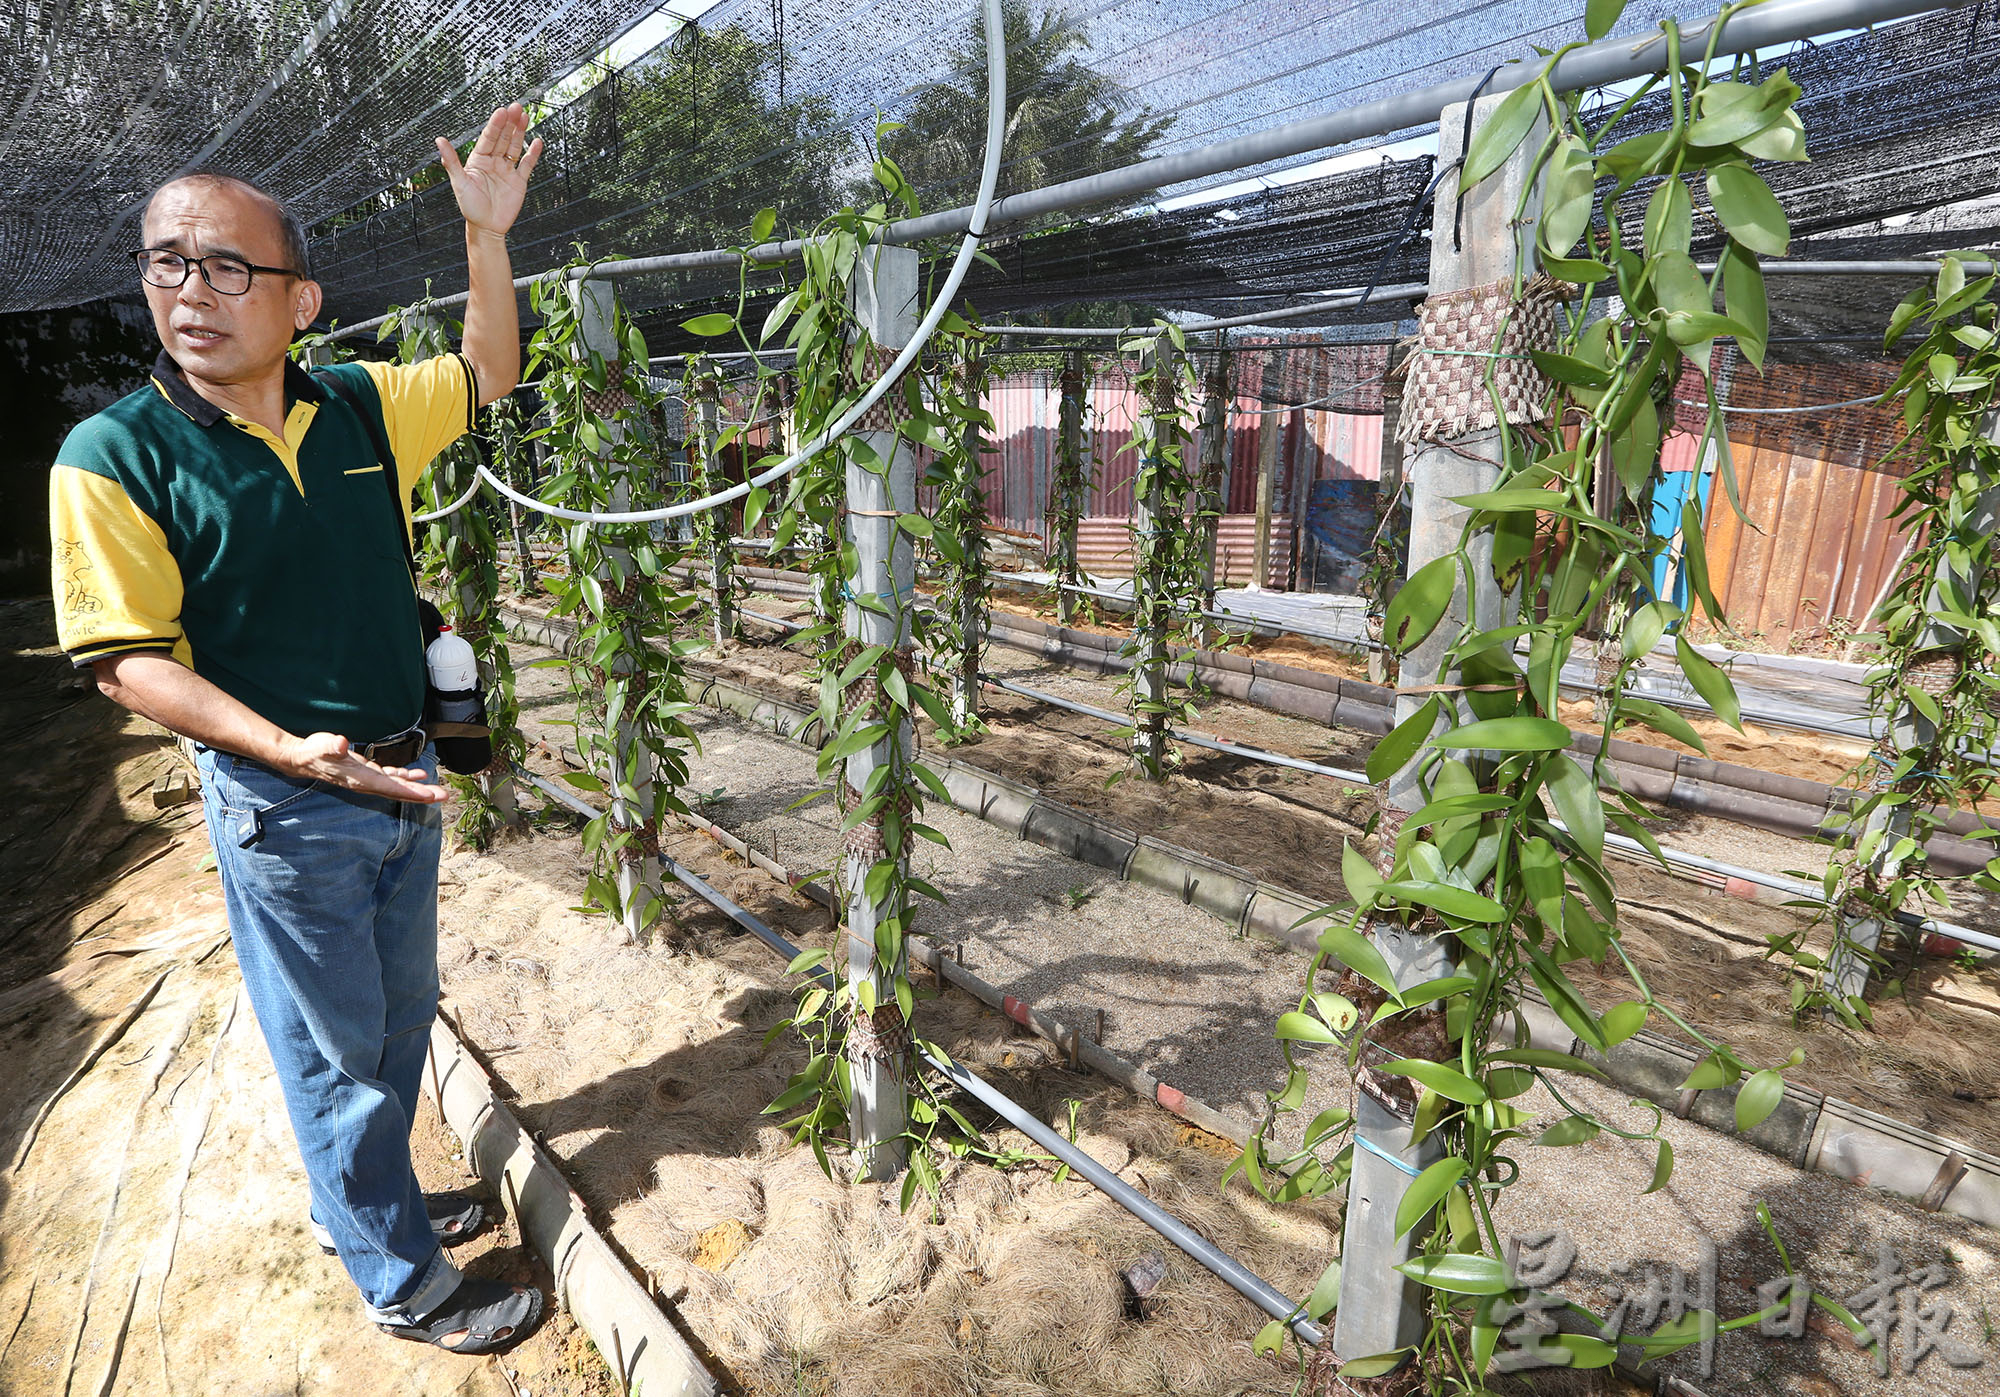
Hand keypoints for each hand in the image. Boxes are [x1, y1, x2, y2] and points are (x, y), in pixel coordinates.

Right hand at [279, 732, 447, 804]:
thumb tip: (340, 743)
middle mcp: (366, 782)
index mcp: (360, 779)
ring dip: (417, 788)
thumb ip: (332, 746)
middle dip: (422, 795)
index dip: (411, 792)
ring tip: (437, 790)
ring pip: (397, 787)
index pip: (391, 788)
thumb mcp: (322, 745)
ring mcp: (368, 779)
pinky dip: (404, 778)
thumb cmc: (313, 752)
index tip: (430, 795)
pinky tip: (417, 776)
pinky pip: (390, 779)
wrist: (302, 759)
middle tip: (444, 796)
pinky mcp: (367, 773)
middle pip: (398, 792)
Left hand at [438, 103, 542, 237]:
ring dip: (520, 133)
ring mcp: (507, 171)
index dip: (495, 125)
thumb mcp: (459, 183)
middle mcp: (493, 162)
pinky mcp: (519, 182)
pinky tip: (537, 142)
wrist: (487, 228)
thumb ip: (451, 161)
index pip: (488, 138)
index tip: (502, 111)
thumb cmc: (470, 207)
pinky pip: (527, 165)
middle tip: (517, 107)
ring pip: (515, 147)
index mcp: (478, 160)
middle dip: (510, 123)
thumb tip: (439, 140)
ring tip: (525, 117)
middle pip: (503, 139)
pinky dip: (532, 154)